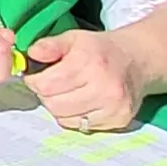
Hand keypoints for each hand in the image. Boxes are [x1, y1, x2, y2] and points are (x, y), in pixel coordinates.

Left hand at [23, 28, 145, 130]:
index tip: (36, 77)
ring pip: (65, 118)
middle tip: (51, 86)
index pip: (47, 85)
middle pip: (54, 104)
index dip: (35, 82)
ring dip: (59, 108)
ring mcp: (114, 106)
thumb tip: (31, 54)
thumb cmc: (99, 50)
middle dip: (46, 95)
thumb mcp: (72, 39)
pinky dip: (74, 117)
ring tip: (66, 93)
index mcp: (90, 62)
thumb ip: (49, 45)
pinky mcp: (119, 120)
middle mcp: (105, 86)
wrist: (135, 61)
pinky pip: (81, 126)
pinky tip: (81, 103)